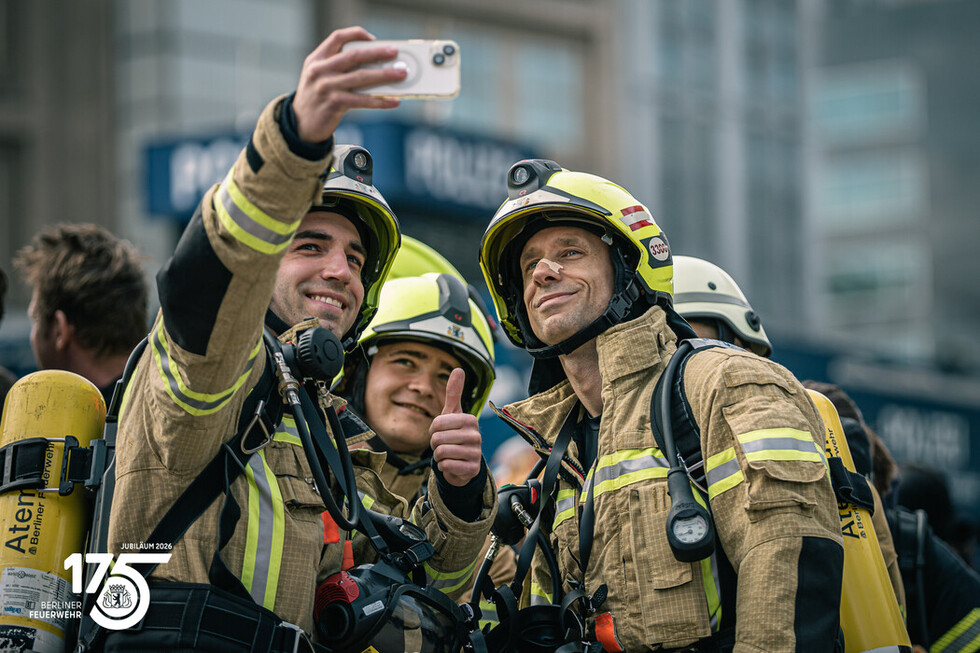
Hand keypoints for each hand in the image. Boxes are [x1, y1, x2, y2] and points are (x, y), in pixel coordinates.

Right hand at [292, 26, 406, 142]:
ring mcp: (327, 87)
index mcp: (317, 59)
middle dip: (377, 53)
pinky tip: (393, 101)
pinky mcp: (335, 104)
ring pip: (362, 77)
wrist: (301, 124)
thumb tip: (375, 65)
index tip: (373, 38)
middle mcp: (320, 70)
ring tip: (400, 74)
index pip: (338, 37)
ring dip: (384, 75)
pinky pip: (363, 100)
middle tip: (394, 52)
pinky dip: (381, 100)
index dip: (356, 34)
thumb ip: (338, 67)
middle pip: (354, 56)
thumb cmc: (317, 98)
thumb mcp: (319, 76)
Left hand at [429, 368, 483, 486]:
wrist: (463, 462)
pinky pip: (446, 466)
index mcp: (470, 420)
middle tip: (443, 444)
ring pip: (441, 453)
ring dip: (438, 456)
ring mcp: (476, 453)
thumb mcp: (453, 413)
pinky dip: (443, 466)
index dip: (433, 429)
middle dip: (434, 444)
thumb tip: (458, 369)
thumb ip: (454, 392)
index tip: (441, 431)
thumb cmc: (455, 434)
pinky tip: (452, 464)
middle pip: (438, 439)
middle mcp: (476, 436)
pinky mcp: (472, 469)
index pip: (437, 423)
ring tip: (447, 454)